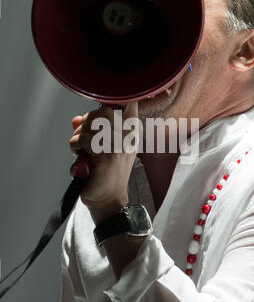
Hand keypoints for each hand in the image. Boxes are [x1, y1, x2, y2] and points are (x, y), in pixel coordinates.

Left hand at [69, 102, 138, 222]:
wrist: (108, 200)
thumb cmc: (104, 174)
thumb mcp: (101, 147)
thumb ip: (93, 130)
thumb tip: (76, 119)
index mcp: (132, 132)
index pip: (129, 103)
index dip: (114, 100)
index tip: (101, 111)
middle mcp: (129, 137)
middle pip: (103, 110)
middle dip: (88, 121)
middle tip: (84, 137)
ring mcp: (119, 146)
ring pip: (91, 124)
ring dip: (78, 135)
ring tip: (80, 148)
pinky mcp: (106, 156)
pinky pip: (84, 140)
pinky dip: (75, 145)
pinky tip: (77, 155)